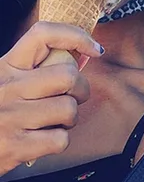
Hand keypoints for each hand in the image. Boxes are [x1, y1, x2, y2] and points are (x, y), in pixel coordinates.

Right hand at [0, 22, 101, 174]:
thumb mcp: (4, 82)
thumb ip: (33, 69)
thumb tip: (77, 55)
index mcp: (5, 67)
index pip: (43, 35)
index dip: (76, 36)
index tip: (95, 50)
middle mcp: (5, 87)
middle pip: (68, 76)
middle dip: (80, 90)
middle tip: (70, 99)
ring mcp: (9, 116)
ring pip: (68, 109)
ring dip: (69, 119)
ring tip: (52, 122)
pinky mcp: (14, 146)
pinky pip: (60, 139)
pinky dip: (58, 142)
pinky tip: (41, 141)